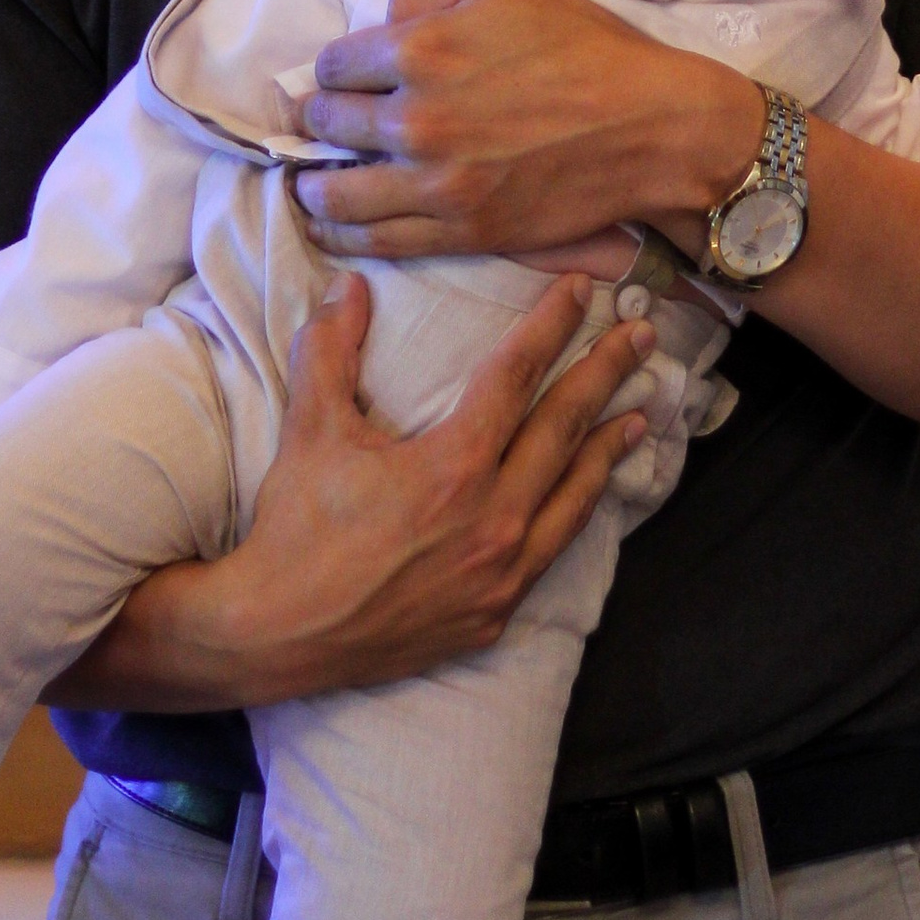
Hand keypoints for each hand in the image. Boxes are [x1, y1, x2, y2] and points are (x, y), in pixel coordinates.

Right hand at [62, 270, 645, 711]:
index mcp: (453, 467)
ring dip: (607, 451)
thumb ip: (332, 349)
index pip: (518, 377)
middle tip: (642, 335)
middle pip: (564, 430)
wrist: (277, 635)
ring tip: (641, 416)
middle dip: (605, 375)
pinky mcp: (492, 617)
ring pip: (573, 499)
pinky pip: (551, 554)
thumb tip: (351, 285)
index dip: (552, 326)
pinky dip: (578, 516)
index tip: (584, 290)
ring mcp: (498, 576)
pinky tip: (590, 499)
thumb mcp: (313, 429)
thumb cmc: (296, 527)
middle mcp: (492, 521)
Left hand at [295, 0, 758, 260]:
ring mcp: (435, 182)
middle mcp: (415, 118)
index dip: (337, 69)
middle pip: (328, 125)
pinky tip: (329, 229)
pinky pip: (377, 240)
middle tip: (323, 125)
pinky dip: (341, 236)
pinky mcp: (461, 230)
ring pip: (337, 193)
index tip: (344, 77)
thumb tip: (381, 25)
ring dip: (315, 187)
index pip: (335, 64)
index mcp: (421, 47)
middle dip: (320, 121)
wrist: (646, 124)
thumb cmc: (581, 43)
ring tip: (310, 185)